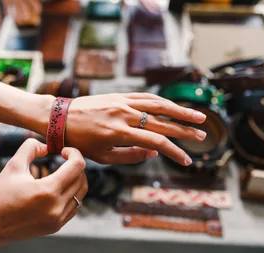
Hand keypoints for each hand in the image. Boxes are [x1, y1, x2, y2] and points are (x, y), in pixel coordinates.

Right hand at [0, 139, 87, 249]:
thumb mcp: (13, 165)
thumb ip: (31, 147)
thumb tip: (47, 146)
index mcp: (48, 191)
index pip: (77, 166)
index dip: (74, 153)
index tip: (63, 150)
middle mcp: (57, 207)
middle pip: (82, 178)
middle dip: (75, 164)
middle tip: (63, 158)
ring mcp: (58, 219)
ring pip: (81, 193)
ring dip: (76, 179)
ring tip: (63, 172)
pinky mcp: (56, 226)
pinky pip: (74, 206)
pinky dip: (72, 193)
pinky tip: (59, 187)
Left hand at [65, 93, 206, 164]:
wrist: (61, 118)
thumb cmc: (80, 141)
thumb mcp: (103, 156)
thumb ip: (131, 155)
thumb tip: (154, 151)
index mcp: (119, 133)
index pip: (156, 141)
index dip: (174, 151)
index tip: (187, 160)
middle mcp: (124, 115)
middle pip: (162, 121)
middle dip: (184, 130)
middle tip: (203, 135)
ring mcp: (122, 102)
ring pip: (157, 104)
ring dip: (179, 110)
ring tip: (197, 116)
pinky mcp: (119, 95)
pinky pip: (145, 97)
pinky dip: (161, 101)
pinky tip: (172, 106)